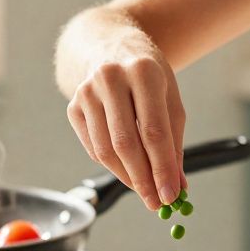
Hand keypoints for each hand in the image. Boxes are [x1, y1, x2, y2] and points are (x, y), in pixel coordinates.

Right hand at [66, 54, 186, 209]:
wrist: (111, 48)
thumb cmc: (148, 77)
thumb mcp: (170, 100)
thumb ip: (174, 143)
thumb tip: (176, 185)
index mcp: (143, 72)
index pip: (153, 131)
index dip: (162, 168)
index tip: (170, 195)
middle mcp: (110, 78)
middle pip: (126, 143)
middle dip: (142, 179)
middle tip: (155, 202)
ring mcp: (87, 91)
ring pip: (106, 150)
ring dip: (127, 177)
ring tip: (144, 189)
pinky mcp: (73, 106)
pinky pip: (93, 148)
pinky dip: (112, 165)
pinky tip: (127, 169)